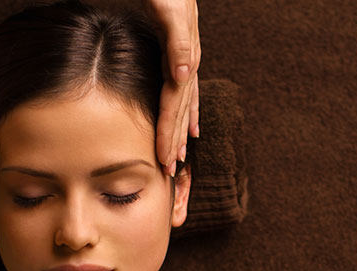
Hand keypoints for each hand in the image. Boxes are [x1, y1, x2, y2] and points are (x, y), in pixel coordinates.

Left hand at [143, 0, 200, 175]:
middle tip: (169, 169)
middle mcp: (187, 64)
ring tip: (180, 155)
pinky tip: (191, 125)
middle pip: (181, 111)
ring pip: (184, 104)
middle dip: (175, 141)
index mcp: (184, 59)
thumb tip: (184, 75)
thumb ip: (179, 41)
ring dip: (181, 131)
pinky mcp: (180, 54)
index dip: (170, 133)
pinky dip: (187, 111)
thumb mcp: (171, 10)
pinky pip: (186, 91)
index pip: (175, 104)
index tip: (165, 159)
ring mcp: (186, 60)